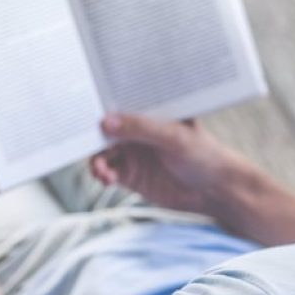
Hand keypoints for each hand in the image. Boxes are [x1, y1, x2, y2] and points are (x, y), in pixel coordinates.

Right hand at [90, 114, 255, 214]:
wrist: (215, 191)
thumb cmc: (204, 155)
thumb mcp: (174, 137)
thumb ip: (141, 128)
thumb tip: (106, 122)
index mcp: (150, 111)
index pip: (120, 102)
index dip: (101, 104)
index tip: (83, 107)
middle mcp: (138, 129)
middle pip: (106, 128)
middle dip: (91, 134)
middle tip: (79, 140)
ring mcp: (133, 152)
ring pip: (102, 151)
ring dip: (96, 158)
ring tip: (100, 169)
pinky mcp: (131, 175)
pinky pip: (108, 171)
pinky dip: (102, 174)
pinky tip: (105, 178)